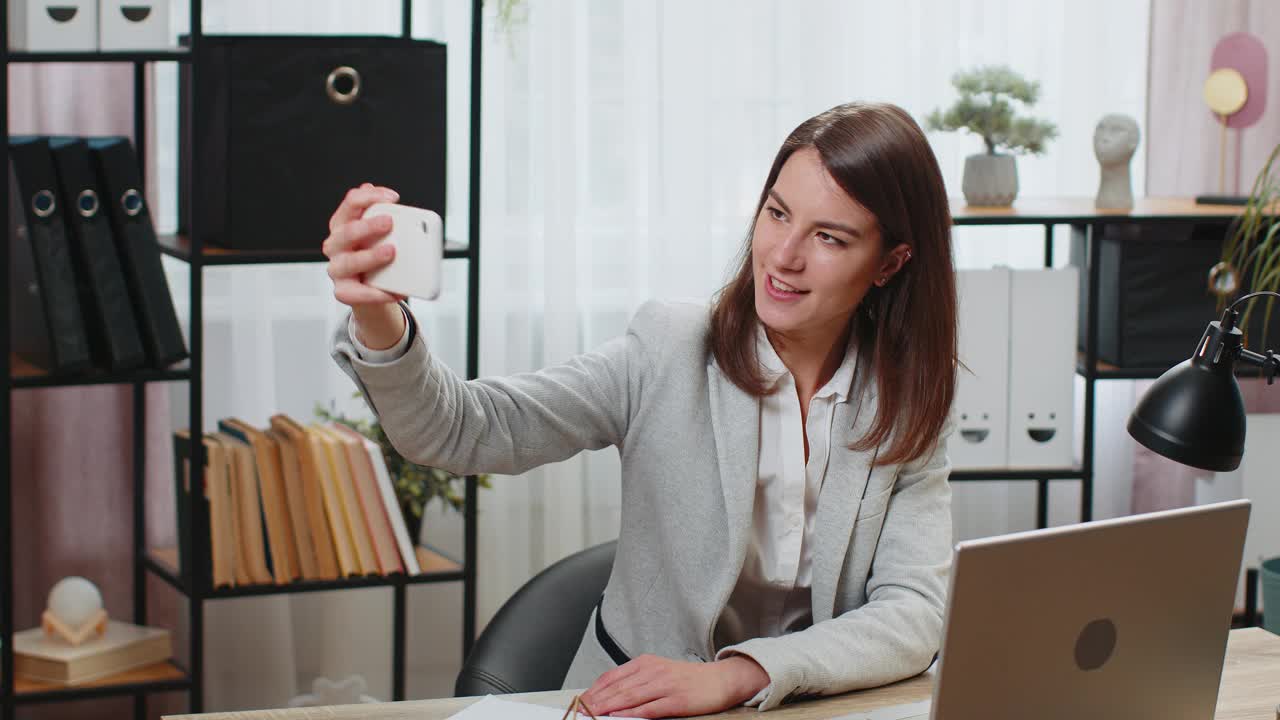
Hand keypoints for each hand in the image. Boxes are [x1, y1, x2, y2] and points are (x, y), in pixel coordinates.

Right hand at [322, 183, 407, 348]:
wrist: (374, 290)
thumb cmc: (375, 257)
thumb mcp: (380, 235)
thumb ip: (385, 218)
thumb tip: (400, 207)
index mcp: (343, 225)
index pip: (351, 203)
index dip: (369, 197)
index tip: (392, 198)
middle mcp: (336, 245)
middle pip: (346, 231)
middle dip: (368, 226)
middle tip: (389, 222)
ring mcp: (337, 268)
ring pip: (349, 261)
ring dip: (370, 256)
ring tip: (391, 252)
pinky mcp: (344, 291)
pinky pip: (357, 293)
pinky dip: (376, 293)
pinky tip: (393, 291)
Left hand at [579, 655, 769, 718]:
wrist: (721, 680)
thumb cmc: (688, 679)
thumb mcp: (659, 673)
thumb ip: (636, 682)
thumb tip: (611, 696)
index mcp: (646, 663)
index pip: (612, 676)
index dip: (594, 690)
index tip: (580, 701)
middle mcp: (653, 671)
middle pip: (618, 687)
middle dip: (596, 701)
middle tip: (580, 710)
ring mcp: (665, 685)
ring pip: (630, 697)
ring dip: (609, 707)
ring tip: (593, 714)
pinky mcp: (677, 700)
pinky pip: (650, 708)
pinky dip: (633, 713)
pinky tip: (620, 718)